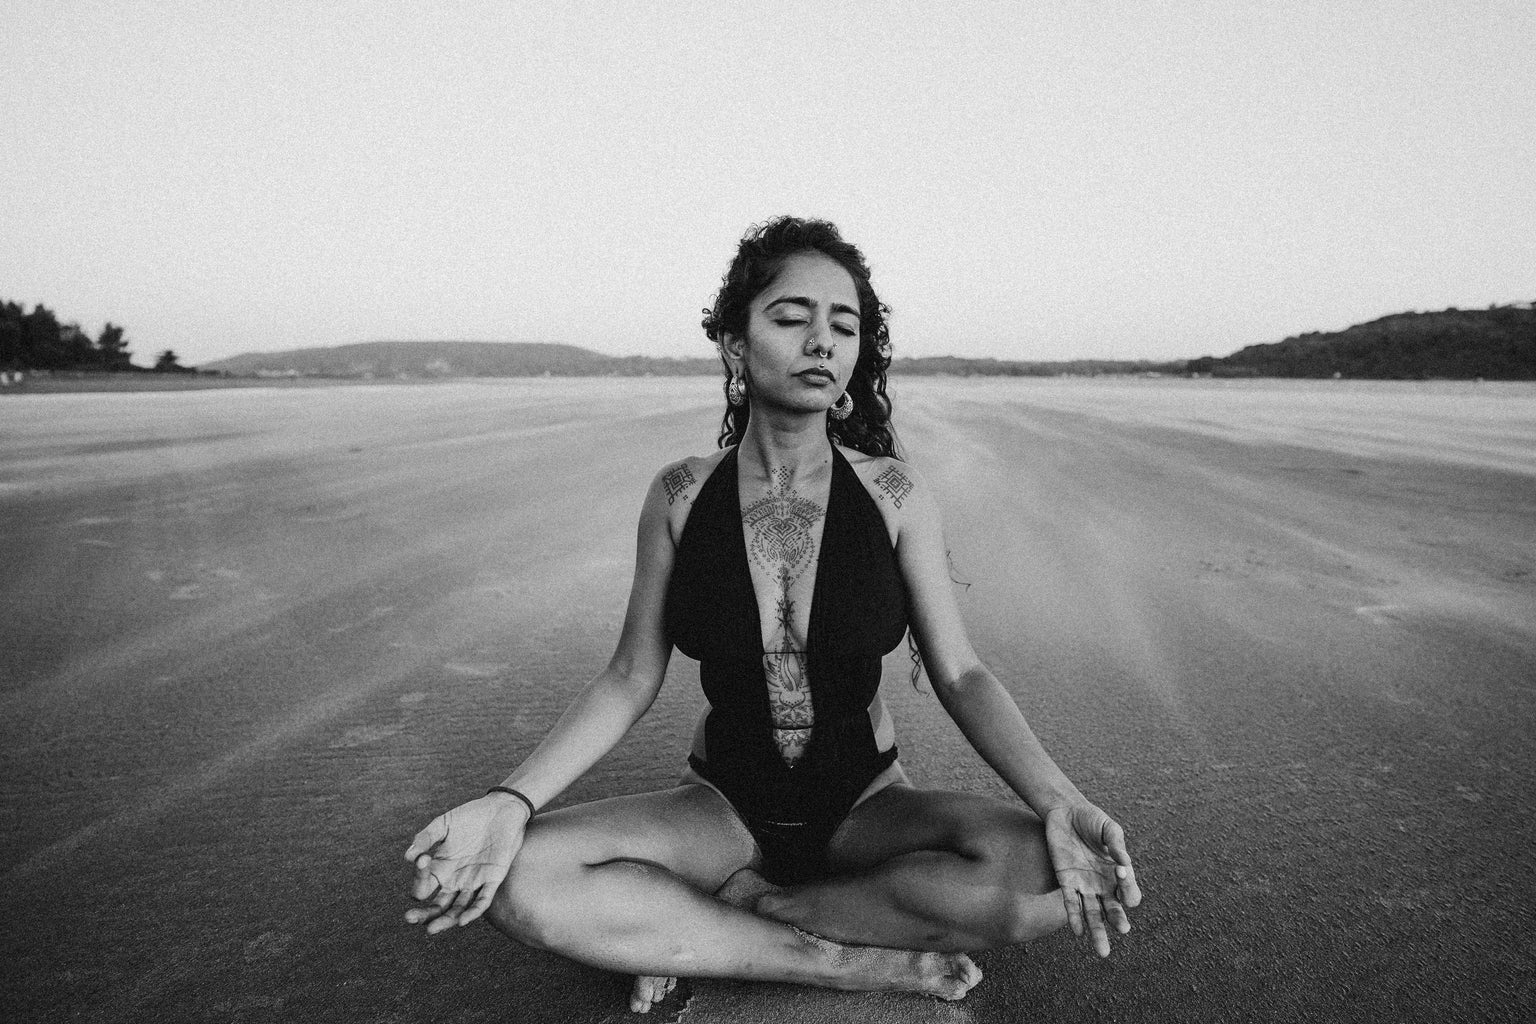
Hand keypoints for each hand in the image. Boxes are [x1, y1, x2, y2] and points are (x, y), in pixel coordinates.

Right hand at [403, 794, 529, 933]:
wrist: (502, 808)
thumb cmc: (470, 815)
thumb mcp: (444, 824)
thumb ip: (426, 838)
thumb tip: (408, 857)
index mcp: (440, 867)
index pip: (423, 886)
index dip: (419, 878)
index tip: (423, 860)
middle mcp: (455, 879)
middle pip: (437, 906)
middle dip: (423, 914)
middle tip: (409, 918)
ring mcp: (474, 882)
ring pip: (457, 909)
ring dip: (445, 920)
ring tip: (432, 929)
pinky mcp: (493, 880)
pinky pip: (482, 901)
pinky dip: (473, 912)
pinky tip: (461, 921)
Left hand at [1044, 802, 1141, 956]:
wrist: (1065, 812)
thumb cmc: (1091, 819)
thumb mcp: (1108, 828)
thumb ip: (1116, 844)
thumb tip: (1123, 863)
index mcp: (1117, 873)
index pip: (1129, 892)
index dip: (1128, 888)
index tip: (1120, 872)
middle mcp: (1102, 883)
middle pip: (1113, 910)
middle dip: (1118, 921)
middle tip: (1123, 929)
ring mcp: (1084, 884)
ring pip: (1092, 914)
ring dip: (1097, 931)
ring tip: (1102, 952)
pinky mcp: (1066, 881)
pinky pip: (1071, 904)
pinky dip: (1074, 918)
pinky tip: (1077, 932)